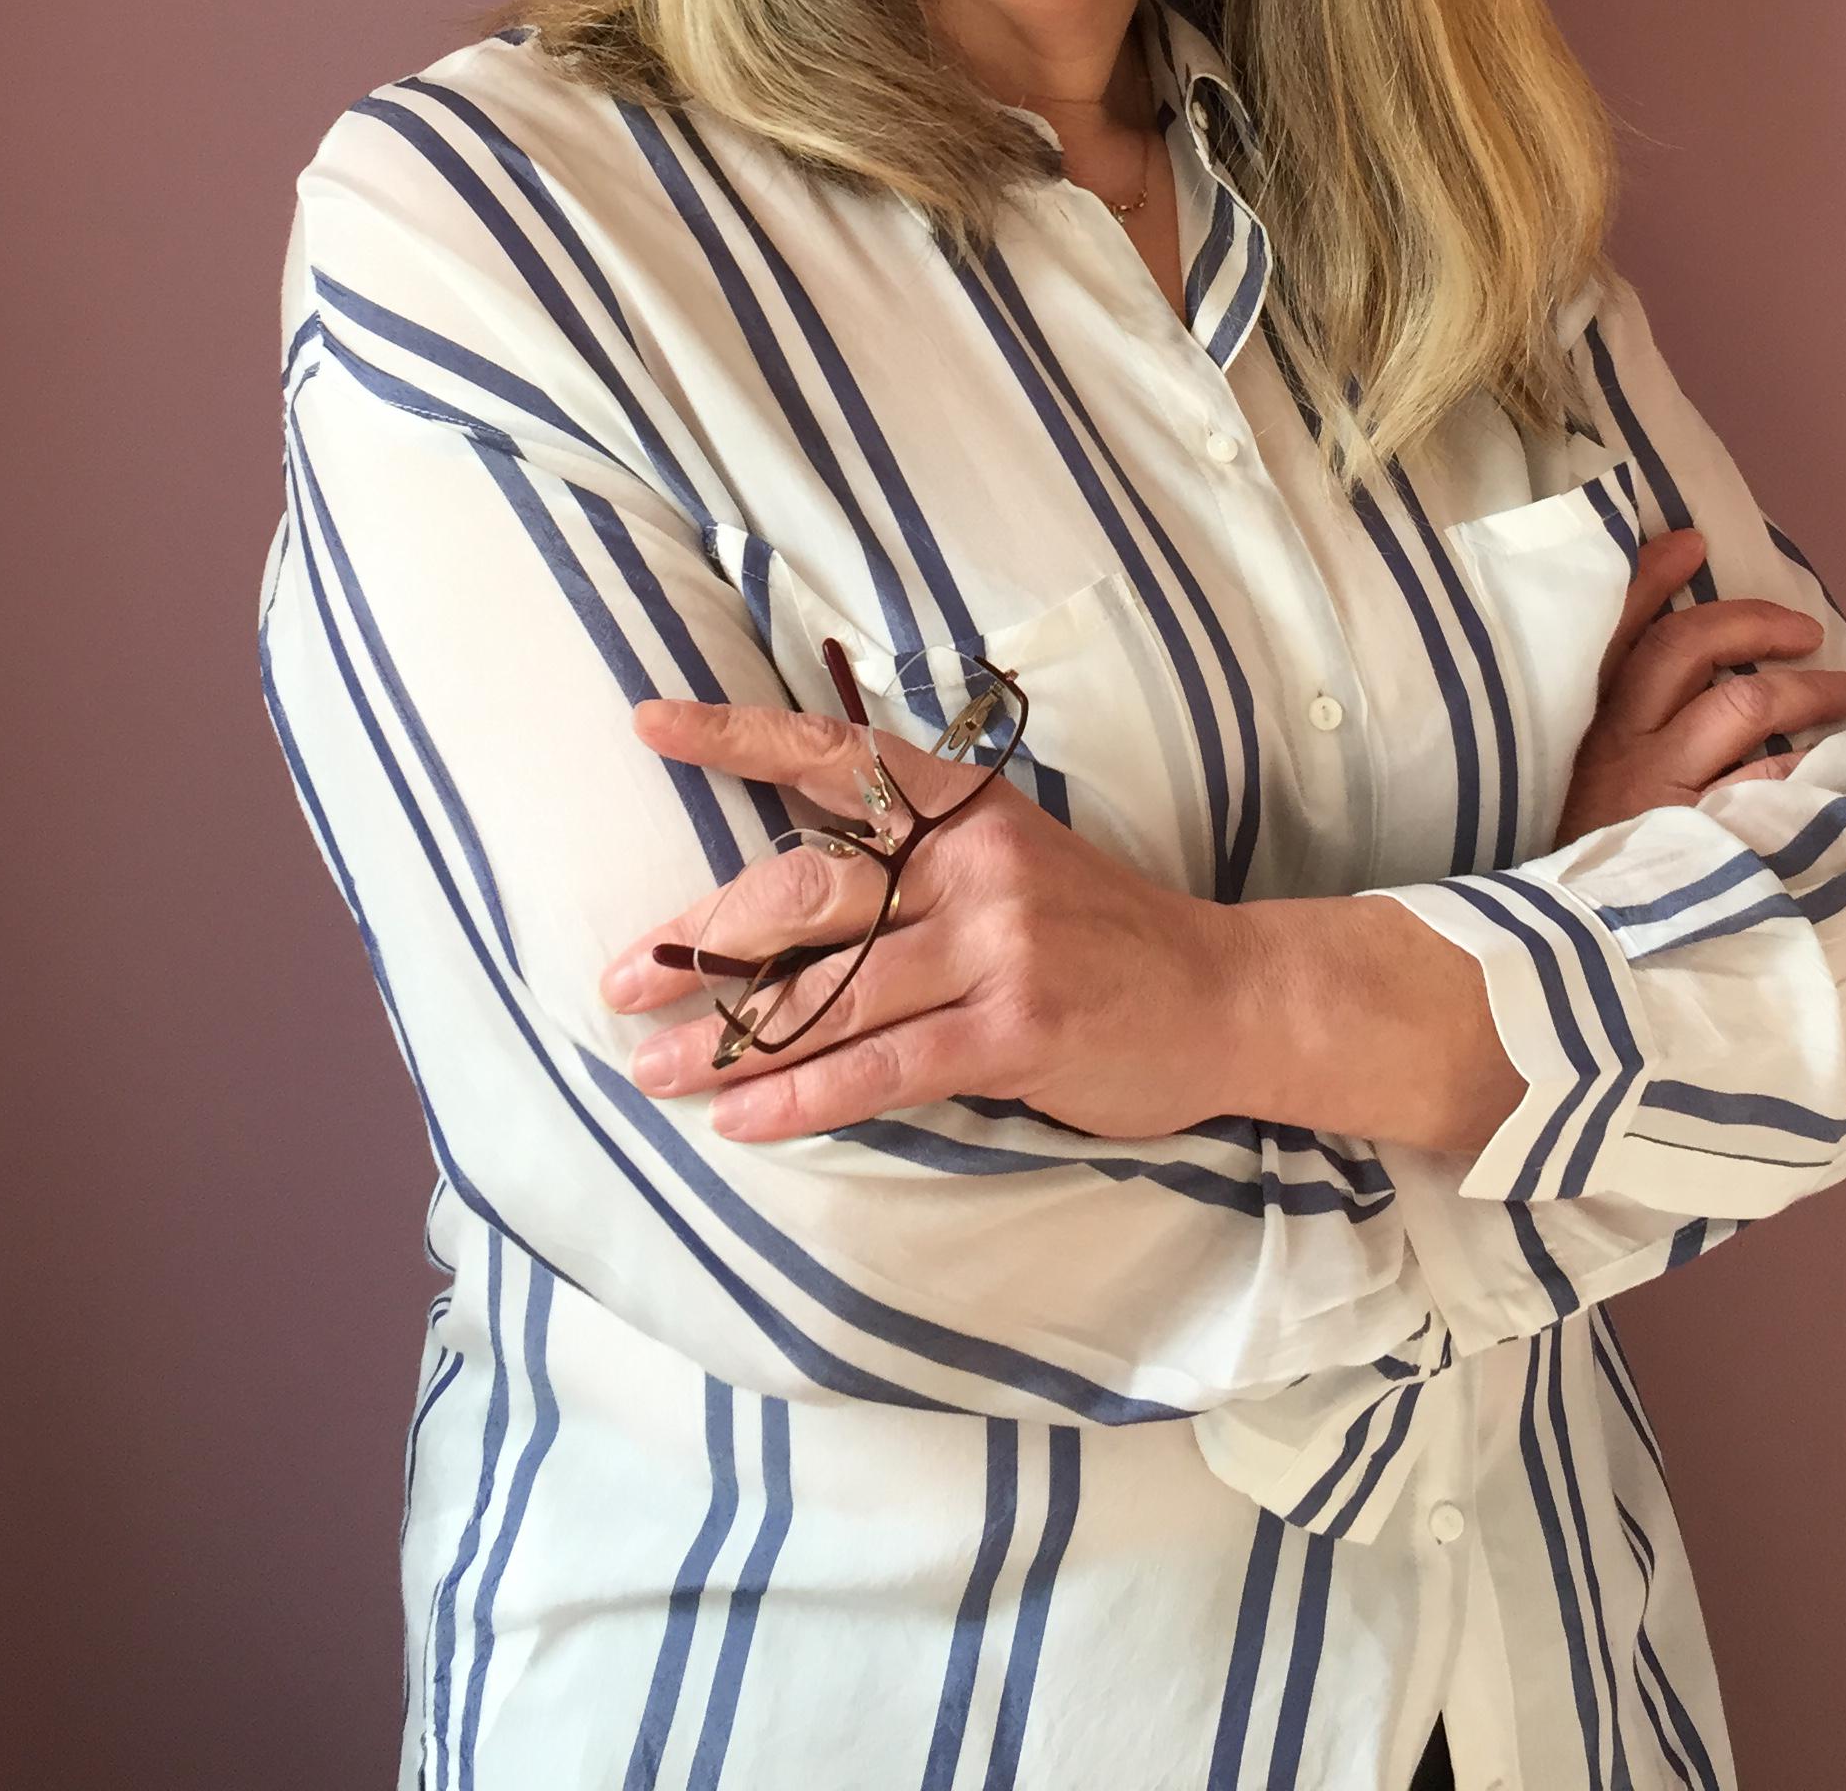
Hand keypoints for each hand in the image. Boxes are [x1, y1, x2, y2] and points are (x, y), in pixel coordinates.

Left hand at [602, 696, 1520, 1154]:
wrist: (1225, 996)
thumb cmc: (1098, 936)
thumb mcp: (1008, 863)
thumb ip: (910, 866)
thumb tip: (772, 901)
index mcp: (961, 806)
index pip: (830, 754)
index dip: (735, 735)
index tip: (648, 722)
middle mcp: (971, 861)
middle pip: (805, 889)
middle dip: (700, 940)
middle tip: (620, 982)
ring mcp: (996, 943)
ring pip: (830, 990)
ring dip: (726, 1040)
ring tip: (653, 1073)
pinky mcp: (1015, 1029)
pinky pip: (882, 1066)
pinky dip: (801, 1098)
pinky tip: (741, 1123)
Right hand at [1554, 529, 1845, 847]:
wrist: (1568, 959)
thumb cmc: (1586, 866)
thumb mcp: (1580, 786)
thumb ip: (1621, 730)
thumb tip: (1696, 680)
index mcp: (1586, 725)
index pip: (1615, 631)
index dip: (1650, 578)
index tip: (1690, 541)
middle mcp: (1620, 746)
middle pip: (1685, 649)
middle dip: (1752, 624)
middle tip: (1806, 631)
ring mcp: (1660, 790)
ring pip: (1740, 704)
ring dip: (1804, 689)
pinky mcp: (1700, 838)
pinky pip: (1768, 783)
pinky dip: (1811, 768)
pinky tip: (1842, 768)